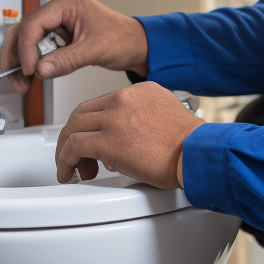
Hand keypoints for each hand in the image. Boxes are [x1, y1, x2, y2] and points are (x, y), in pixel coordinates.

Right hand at [0, 0, 148, 93]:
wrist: (137, 45)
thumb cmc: (123, 39)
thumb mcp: (94, 50)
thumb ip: (66, 60)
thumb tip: (40, 70)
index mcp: (67, 2)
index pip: (34, 24)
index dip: (26, 49)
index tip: (29, 70)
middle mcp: (59, 8)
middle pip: (24, 30)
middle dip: (17, 56)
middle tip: (17, 79)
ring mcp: (58, 20)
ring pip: (27, 40)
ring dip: (22, 61)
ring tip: (23, 83)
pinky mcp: (59, 34)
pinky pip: (38, 47)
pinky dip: (33, 62)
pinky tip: (33, 77)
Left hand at [54, 83, 201, 187]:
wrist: (197, 152)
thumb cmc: (190, 144)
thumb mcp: (166, 115)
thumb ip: (141, 119)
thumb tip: (124, 139)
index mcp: (139, 91)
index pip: (102, 103)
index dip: (91, 124)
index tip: (91, 139)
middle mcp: (123, 99)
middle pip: (82, 113)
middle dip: (73, 135)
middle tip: (76, 155)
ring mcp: (114, 118)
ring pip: (73, 128)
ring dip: (66, 150)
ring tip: (72, 168)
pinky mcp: (107, 140)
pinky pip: (74, 147)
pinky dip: (65, 161)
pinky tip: (69, 172)